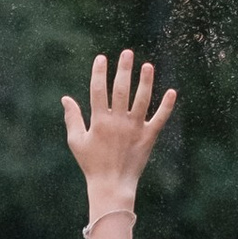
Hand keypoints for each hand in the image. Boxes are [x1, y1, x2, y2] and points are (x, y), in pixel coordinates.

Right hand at [61, 50, 176, 202]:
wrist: (112, 185)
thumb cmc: (91, 164)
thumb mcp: (77, 141)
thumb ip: (72, 118)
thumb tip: (65, 98)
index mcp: (99, 121)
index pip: (98, 91)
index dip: (99, 73)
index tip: (101, 58)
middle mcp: (118, 122)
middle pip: (121, 90)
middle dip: (124, 69)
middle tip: (127, 53)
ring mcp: (135, 128)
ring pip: (142, 100)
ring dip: (145, 82)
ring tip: (147, 66)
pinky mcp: (149, 137)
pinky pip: (160, 119)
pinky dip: (167, 106)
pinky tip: (172, 91)